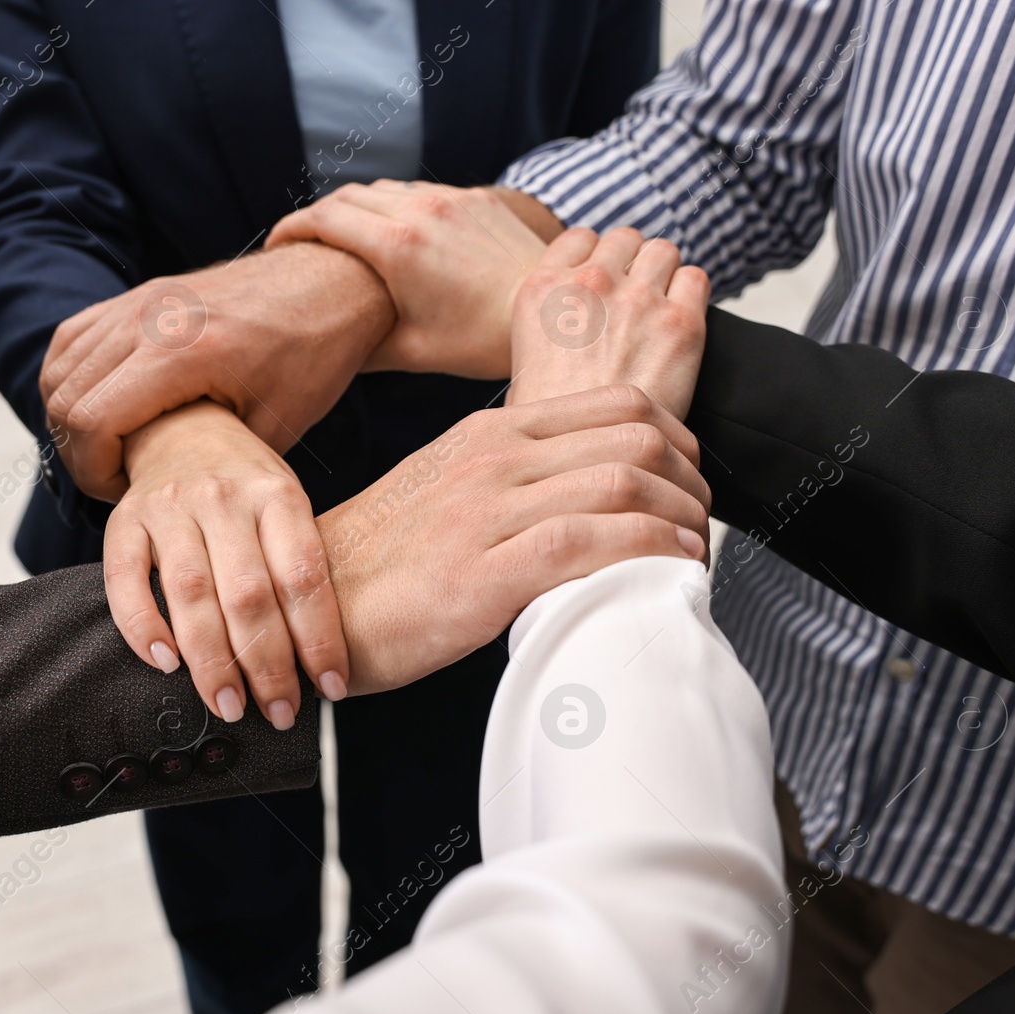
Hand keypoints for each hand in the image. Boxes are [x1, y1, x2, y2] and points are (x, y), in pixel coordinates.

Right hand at [40, 243, 394, 500]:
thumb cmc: (312, 357)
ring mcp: (139, 298)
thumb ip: (211, 460)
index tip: (125, 493)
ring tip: (112, 450)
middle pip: (64, 398)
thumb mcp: (273, 426)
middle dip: (78, 453)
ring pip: (59, 368)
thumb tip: (162, 502)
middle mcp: (148, 317)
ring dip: (71, 418)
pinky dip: (72, 380)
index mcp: (183, 351)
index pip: (90, 421)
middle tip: (117, 480)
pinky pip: (73, 339)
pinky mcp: (139, 292)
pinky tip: (103, 410)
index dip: (93, 472)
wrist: (329, 286)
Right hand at [105, 401, 347, 729]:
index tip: (332, 686)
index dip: (319, 637)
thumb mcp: (288, 506)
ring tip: (229, 705)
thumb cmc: (246, 486)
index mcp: (276, 495)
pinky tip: (165, 664)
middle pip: (248, 594)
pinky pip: (125, 580)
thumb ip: (298, 566)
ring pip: (191, 593)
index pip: (302, 575)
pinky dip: (143, 627)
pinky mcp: (124, 520)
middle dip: (267, 664)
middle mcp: (223, 498)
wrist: (182, 427)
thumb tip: (322, 659)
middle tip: (279, 712)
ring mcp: (169, 507)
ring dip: (211, 660)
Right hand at [266, 180, 544, 379]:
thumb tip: (323, 351)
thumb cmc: (481, 340)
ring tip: (343, 238)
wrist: (553, 311)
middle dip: (316, 216)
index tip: (274, 248)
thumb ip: (362, 345)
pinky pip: (418, 191)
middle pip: (345, 196)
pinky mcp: (474, 198)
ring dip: (355, 208)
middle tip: (301, 242)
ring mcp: (449, 198)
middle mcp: (420, 209)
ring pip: (382, 189)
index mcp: (397, 245)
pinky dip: (393, 206)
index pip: (322, 219)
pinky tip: (394, 233)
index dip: (289, 230)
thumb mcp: (413, 351)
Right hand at [320, 386, 710, 694]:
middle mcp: (492, 459)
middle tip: (703, 519)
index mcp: (488, 433)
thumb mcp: (449, 489)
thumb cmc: (382, 561)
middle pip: (633, 436)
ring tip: (695, 552)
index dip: (677, 438)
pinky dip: (645, 551)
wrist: (312, 608)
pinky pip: (586, 543)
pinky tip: (667, 569)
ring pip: (620, 483)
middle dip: (691, 478)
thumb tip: (581, 489)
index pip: (614, 405)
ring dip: (680, 518)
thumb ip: (512, 476)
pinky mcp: (479, 573)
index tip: (690, 480)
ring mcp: (484, 512)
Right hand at [508, 228, 710, 421]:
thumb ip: (546, 324)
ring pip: (663, 250)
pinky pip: (696, 278)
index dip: (596, 256)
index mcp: (542, 289)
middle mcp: (589, 284)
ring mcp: (636, 299)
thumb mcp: (523, 363)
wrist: (585, 462)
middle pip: (625, 239)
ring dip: (664, 274)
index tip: (602, 280)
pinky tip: (680, 325)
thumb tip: (571, 324)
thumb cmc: (554, 424)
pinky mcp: (680, 322)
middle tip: (635, 301)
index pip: (580, 237)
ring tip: (659, 311)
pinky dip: (692, 294)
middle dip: (632, 263)